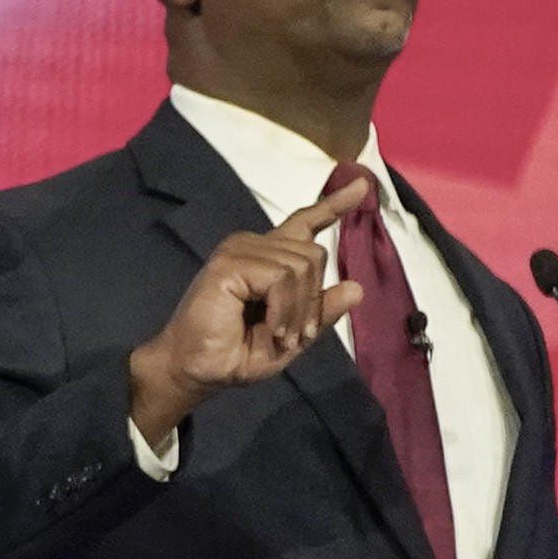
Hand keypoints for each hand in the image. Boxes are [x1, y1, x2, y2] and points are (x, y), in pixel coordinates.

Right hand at [127, 162, 377, 443]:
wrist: (194, 372)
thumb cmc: (234, 355)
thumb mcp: (292, 336)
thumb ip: (320, 311)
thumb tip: (357, 288)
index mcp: (268, 258)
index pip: (305, 222)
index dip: (334, 205)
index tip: (363, 186)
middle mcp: (254, 245)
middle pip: (314, 253)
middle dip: (313, 300)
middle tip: (296, 336)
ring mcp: (240, 249)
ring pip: (302, 265)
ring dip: (298, 310)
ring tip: (281, 337)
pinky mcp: (229, 262)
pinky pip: (281, 277)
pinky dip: (284, 309)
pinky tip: (272, 329)